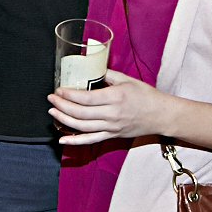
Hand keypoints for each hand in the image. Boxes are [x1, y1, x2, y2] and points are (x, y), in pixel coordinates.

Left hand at [47, 69, 166, 144]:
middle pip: (80, 113)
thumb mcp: (127, 80)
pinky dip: (75, 141)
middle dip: (62, 106)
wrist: (160, 115)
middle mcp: (112, 114)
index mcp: (115, 97)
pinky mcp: (112, 136)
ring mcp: (111, 127)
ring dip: (64, 120)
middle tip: (51, 99)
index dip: (69, 95)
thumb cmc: (146, 96)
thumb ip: (107, 75)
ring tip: (53, 113)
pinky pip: (90, 141)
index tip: (59, 90)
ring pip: (82, 127)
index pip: (86, 98)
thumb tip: (91, 69)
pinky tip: (62, 140)